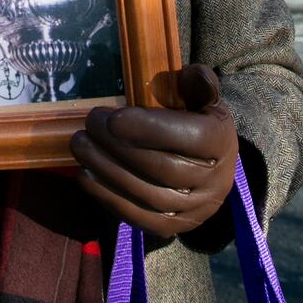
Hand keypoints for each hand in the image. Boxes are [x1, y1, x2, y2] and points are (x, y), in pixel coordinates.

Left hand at [71, 64, 237, 237]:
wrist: (210, 168)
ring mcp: (194, 210)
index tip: (113, 117)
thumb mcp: (202, 99)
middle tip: (89, 124)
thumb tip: (192, 74)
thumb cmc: (197, 123)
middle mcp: (214, 182)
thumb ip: (198, 84)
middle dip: (119, 146)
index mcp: (222, 143)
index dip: (150, 129)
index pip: (191, 138)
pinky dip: (108, 197)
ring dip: (107, 170)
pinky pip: (139, 217)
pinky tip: (85, 175)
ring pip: (148, 194)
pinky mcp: (172, 227)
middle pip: (163, 168)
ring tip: (80, 146)